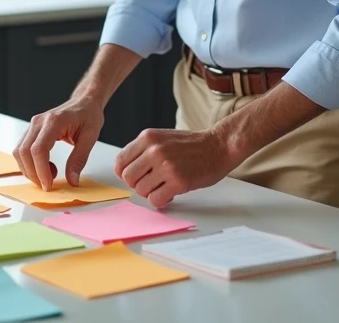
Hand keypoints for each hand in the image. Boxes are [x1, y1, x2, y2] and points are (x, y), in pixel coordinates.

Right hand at [13, 96, 103, 190]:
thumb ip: (79, 159)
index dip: (41, 170)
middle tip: (48, 185)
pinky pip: (22, 149)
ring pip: (19, 152)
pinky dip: (30, 162)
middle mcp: (39, 122)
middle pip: (24, 152)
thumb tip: (72, 181)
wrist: (84, 102)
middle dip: (33, 173)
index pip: (39, 149)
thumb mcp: (90, 138)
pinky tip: (46, 166)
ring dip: (29, 169)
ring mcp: (33, 125)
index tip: (48, 185)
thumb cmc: (88, 116)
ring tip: (50, 174)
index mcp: (54, 121)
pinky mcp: (32, 130)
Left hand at [113, 128, 235, 207]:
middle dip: (138, 184)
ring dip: (151, 192)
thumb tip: (124, 172)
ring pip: (141, 191)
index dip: (125, 173)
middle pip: (128, 178)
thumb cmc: (191, 145)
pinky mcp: (178, 181)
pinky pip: (156, 200)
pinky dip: (161, 200)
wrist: (219, 145)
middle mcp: (154, 150)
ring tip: (165, 186)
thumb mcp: (163, 138)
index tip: (136, 176)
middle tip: (152, 183)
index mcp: (148, 137)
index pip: (120, 162)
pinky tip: (171, 192)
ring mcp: (166, 166)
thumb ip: (143, 151)